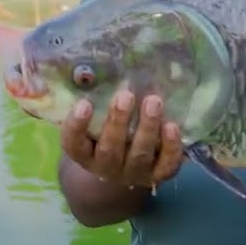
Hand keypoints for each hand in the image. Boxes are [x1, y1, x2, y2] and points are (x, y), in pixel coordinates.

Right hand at [60, 91, 184, 188]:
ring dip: (147, 128)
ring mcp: (133, 173)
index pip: (73, 144)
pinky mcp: (158, 175)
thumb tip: (101, 69)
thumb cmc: (107, 131)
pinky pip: (166, 166)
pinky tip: (172, 126)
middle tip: (125, 95)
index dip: (76, 126)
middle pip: (110, 150)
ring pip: (139, 155)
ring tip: (153, 101)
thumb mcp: (96, 120)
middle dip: (118, 122)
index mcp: (85, 154)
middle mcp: (107, 167)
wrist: (128, 164)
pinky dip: (170, 147)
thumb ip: (94, 102)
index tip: (84, 103)